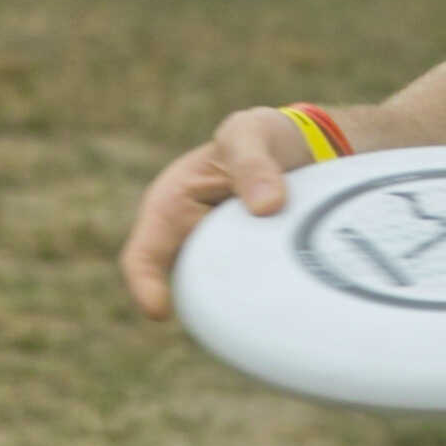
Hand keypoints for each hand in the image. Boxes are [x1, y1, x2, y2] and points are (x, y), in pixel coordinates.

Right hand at [118, 107, 311, 320]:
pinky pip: (249, 291)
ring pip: (221, 294)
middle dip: (215, 295)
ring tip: (281, 274)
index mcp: (171, 205)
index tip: (160, 311)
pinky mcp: (246, 268)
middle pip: (188, 286)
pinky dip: (265, 290)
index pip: (143, 256)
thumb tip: (266, 207)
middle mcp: (188, 238)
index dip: (144, 285)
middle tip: (259, 279)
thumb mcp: (252, 133)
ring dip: (244, 294)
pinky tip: (292, 283)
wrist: (302, 149)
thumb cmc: (262, 137)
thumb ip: (253, 163)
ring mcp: (217, 257)